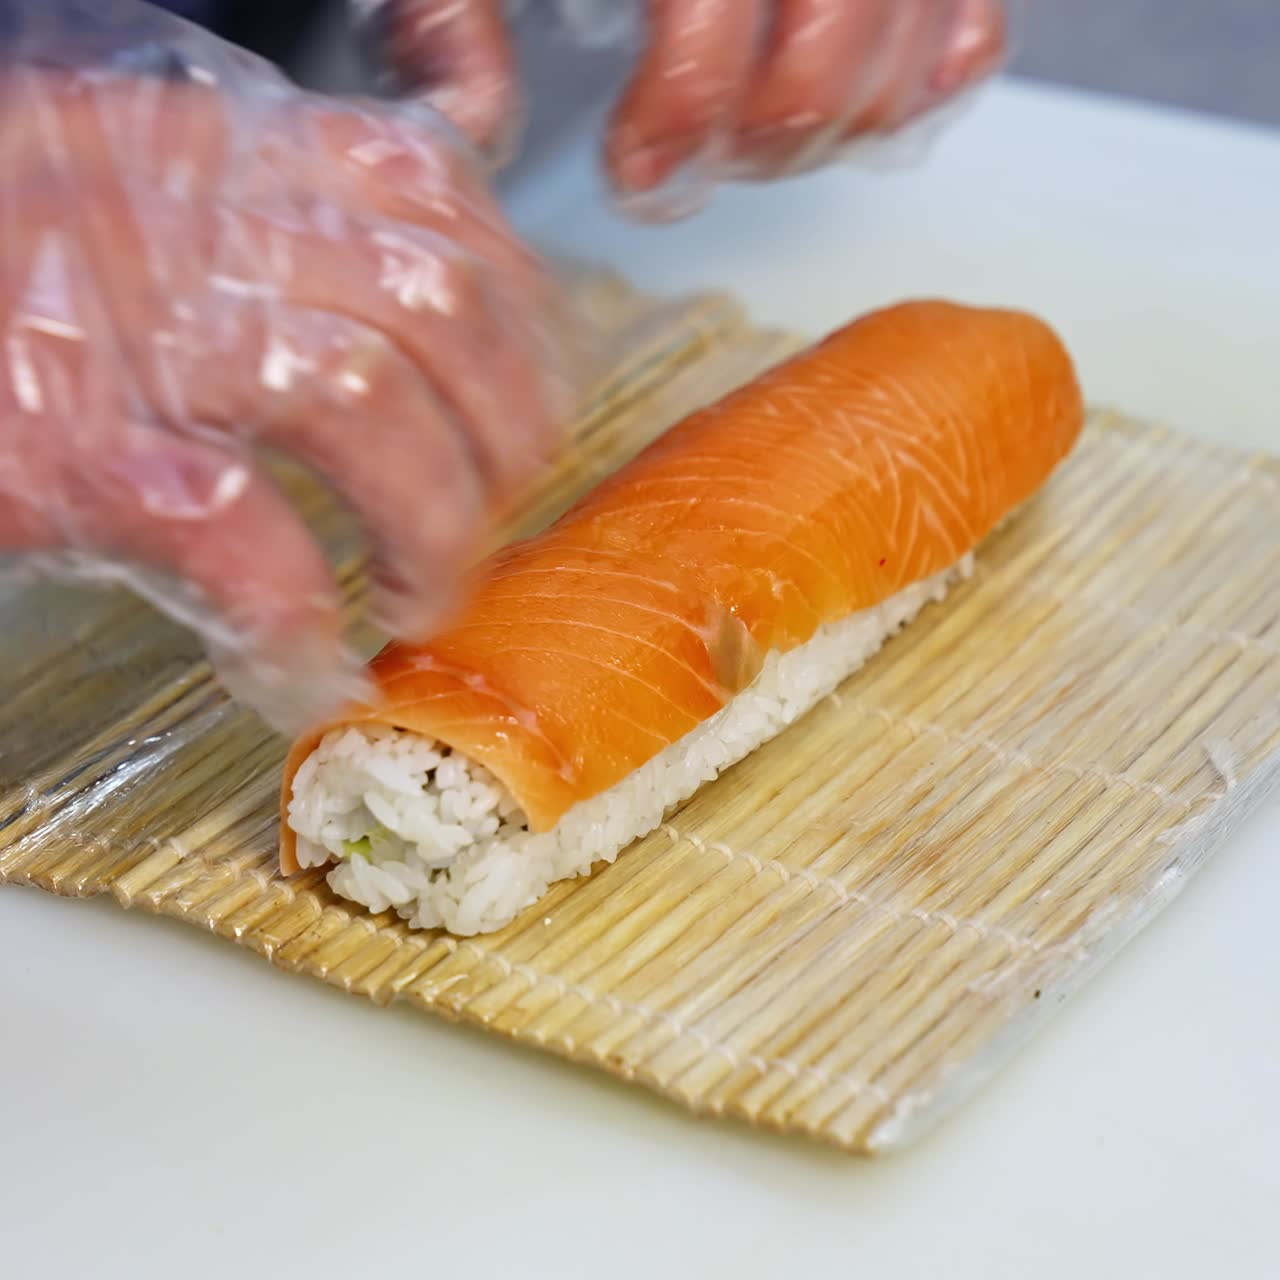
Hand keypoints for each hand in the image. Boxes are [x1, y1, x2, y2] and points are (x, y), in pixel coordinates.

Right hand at [0, 4, 573, 731]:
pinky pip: (235, 529)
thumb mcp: (151, 182)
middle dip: (504, 439)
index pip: (439, 198)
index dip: (522, 320)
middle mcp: (196, 218)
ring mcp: (136, 330)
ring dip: (427, 526)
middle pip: (437, 307)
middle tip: (490, 520)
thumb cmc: (8, 276)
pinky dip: (292, 614)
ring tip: (418, 596)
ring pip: (365, 402)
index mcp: (229, 150)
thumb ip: (294, 205)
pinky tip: (305, 661)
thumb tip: (441, 246)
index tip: (535, 403)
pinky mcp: (71, 447)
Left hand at [370, 0, 1007, 202]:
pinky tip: (859, 90)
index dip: (682, 113)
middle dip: (763, 135)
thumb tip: (478, 118)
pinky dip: (931, 70)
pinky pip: (972, 15)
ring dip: (839, 122)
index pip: (714, 0)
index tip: (635, 173)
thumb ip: (456, 7)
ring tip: (762, 137)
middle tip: (694, 168)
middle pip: (833, 40)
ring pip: (914, 36)